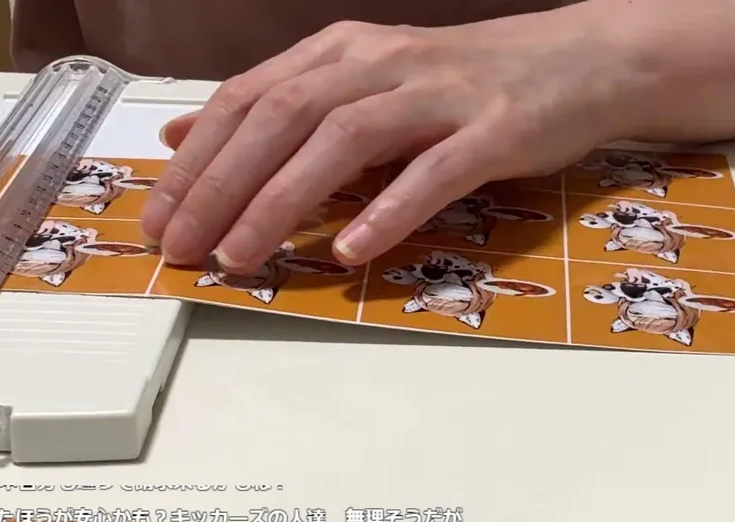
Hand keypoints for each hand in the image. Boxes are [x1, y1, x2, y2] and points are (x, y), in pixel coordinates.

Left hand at [141, 2, 631, 271]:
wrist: (578, 61)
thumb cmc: (463, 83)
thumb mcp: (360, 82)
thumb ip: (279, 107)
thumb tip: (186, 135)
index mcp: (341, 51)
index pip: (249, 98)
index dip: (197, 159)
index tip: (156, 218)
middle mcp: (380, 63)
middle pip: (283, 118)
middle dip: (221, 185)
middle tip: (180, 247)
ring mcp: (439, 95)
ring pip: (344, 142)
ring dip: (283, 202)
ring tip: (241, 257)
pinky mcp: (493, 131)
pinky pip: (433, 172)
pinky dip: (387, 212)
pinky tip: (350, 252)